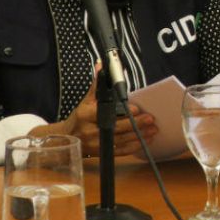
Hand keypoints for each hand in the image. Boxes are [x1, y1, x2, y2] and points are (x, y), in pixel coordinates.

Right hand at [31, 62, 157, 156]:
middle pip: (116, 128)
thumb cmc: (79, 118)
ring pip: (121, 140)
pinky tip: (145, 141)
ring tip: (153, 129)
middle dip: (135, 124)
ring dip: (138, 136)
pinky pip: (120, 151)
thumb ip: (96, 85)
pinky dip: (134, 147)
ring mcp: (97, 144)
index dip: (121, 112)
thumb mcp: (85, 101)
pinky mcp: (102, 153)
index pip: (105, 113)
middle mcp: (91, 130)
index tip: (135, 109)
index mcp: (86, 115)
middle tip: (150, 118)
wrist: (67, 139)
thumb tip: (101, 66)